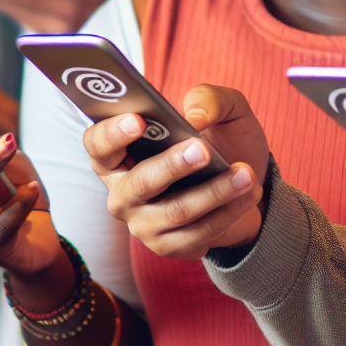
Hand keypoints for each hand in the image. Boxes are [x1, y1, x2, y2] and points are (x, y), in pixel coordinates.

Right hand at [84, 84, 268, 257]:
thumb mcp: (222, 108)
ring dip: (215, 191)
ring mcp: (143, 224)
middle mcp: (123, 192)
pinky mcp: (169, 247)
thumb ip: (208, 98)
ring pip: (177, 210)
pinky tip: (247, 192)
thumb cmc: (220, 140)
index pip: (98, 145)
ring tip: (244, 172)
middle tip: (203, 149)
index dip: (112, 133)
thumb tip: (195, 116)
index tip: (138, 120)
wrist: (245, 184)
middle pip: (139, 183)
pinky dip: (228, 210)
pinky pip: (199, 233)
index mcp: (119, 154)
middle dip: (173, 166)